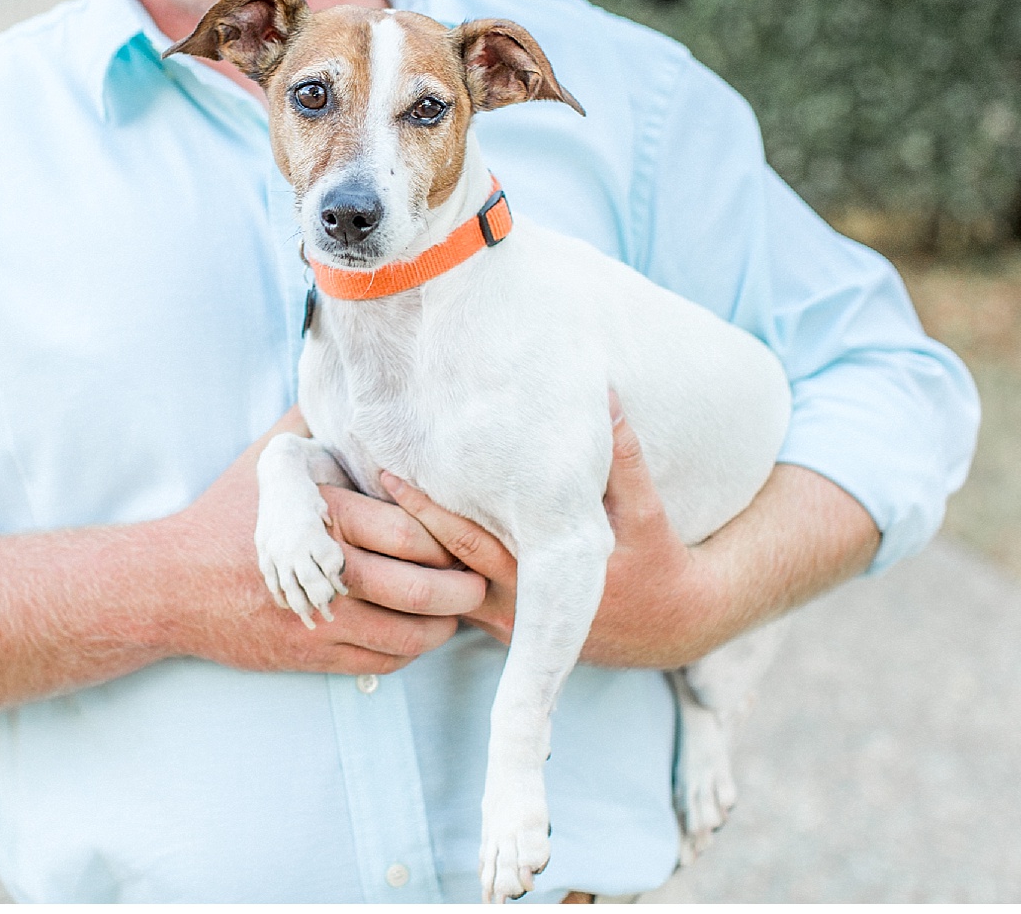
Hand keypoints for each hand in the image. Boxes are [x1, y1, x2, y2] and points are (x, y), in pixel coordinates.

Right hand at [164, 406, 486, 675]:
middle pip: (417, 587)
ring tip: (459, 607)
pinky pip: (381, 660)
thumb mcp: (270, 456)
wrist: (171, 583)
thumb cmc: (229, 511)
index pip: (409, 531)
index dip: (450, 538)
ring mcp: (317, 616)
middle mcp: (322, 567)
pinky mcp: (309, 653)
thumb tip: (352, 367)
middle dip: (462, 588)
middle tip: (484, 579)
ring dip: (444, 625)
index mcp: (320, 512)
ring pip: (407, 633)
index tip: (470, 534)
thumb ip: (317, 418)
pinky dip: (411, 650)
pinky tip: (420, 632)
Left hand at [380, 392, 719, 669]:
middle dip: (395, 528)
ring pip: (437, 586)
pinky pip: (450, 597)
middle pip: (437, 564)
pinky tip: (390, 538)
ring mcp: (502, 622)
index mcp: (541, 577)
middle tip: (351, 482)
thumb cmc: (657, 558)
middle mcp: (514, 606)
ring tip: (355, 507)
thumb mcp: (645, 509)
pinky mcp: (500, 626)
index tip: (386, 471)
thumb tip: (606, 394)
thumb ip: (623, 456)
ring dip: (401, 553)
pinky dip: (422, 570)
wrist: (669, 626)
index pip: (467, 540)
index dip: (425, 506)